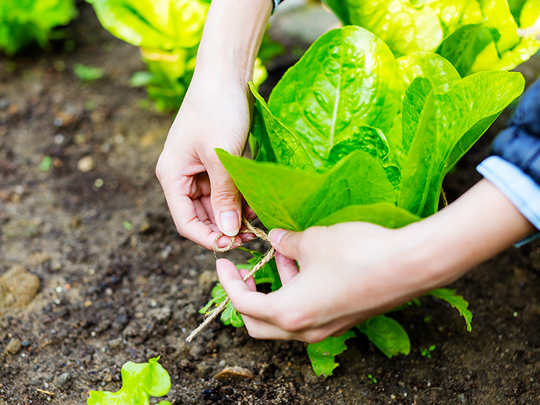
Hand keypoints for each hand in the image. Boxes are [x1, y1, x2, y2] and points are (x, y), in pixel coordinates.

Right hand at [156, 76, 254, 249]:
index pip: (186, 222)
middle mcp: (183, 177)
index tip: (234, 244)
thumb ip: (224, 196)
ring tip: (258, 219)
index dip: (209, 238)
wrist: (227, 74)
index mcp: (172, 176)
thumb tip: (228, 232)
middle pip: (201, 217)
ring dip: (235, 216)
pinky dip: (240, 200)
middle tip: (252, 235)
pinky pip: (226, 191)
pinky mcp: (216, 164)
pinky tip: (257, 204)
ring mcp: (200, 170)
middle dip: (225, 228)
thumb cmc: (218, 109)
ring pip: (216, 206)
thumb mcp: (221, 156)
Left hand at [217, 222, 424, 342]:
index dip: (228, 282)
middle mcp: (305, 329)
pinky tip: (306, 263)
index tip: (224, 263)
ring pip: (285, 318)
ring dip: (276, 289)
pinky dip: (296, 293)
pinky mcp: (342, 321)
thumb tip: (274, 238)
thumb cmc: (356, 253)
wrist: (409, 266)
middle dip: (247, 297)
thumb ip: (287, 242)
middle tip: (246, 271)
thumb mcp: (313, 240)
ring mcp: (326, 329)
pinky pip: (307, 313)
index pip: (243, 305)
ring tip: (282, 254)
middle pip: (259, 324)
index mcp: (289, 312)